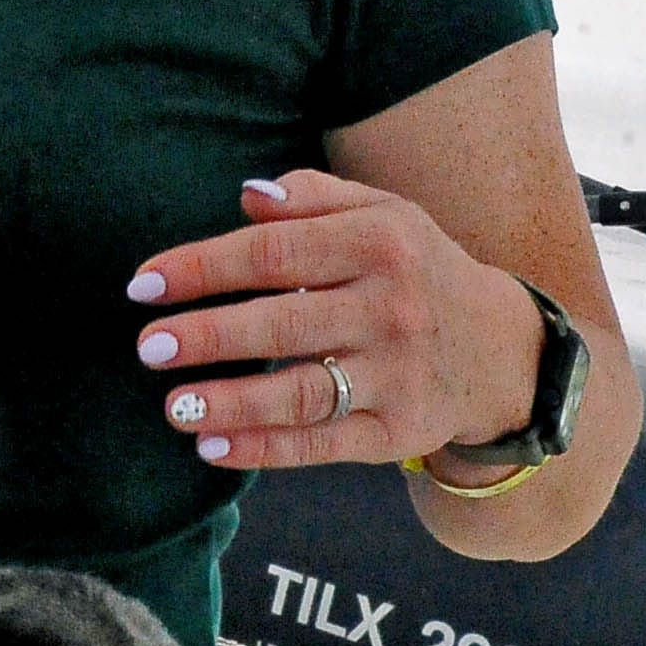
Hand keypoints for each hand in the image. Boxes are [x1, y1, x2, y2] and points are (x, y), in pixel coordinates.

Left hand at [124, 171, 546, 474]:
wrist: (501, 349)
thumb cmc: (416, 270)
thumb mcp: (384, 214)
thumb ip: (313, 197)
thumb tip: (244, 196)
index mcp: (379, 242)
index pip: (274, 251)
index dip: (203, 267)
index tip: (144, 284)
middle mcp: (391, 307)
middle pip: (283, 323)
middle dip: (208, 336)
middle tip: (148, 347)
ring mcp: (398, 374)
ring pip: (302, 392)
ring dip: (233, 401)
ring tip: (173, 406)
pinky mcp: (398, 430)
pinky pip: (322, 444)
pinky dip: (265, 449)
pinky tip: (212, 446)